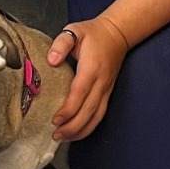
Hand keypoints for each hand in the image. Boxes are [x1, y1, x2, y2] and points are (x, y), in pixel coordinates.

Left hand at [46, 15, 129, 141]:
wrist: (117, 33)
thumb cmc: (93, 33)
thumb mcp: (74, 30)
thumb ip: (62, 43)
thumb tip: (52, 60)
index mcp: (92, 68)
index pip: (80, 93)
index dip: (69, 109)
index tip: (55, 120)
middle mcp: (101, 82)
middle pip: (89, 111)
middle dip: (72, 127)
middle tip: (55, 135)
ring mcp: (107, 89)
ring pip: (96, 116)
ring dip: (81, 130)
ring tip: (63, 138)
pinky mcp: (108, 93)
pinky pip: (100, 114)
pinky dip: (89, 127)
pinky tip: (77, 133)